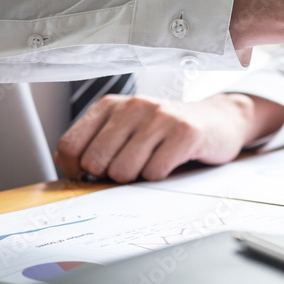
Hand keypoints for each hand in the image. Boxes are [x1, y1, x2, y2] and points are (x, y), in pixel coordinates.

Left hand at [55, 93, 283, 182]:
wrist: (216, 121)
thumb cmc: (166, 132)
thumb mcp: (126, 130)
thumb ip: (96, 144)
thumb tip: (67, 169)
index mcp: (110, 105)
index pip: (70, 145)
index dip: (75, 170)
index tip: (89, 177)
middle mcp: (134, 106)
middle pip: (95, 162)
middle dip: (110, 176)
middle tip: (131, 169)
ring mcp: (160, 117)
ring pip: (124, 171)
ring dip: (137, 178)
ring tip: (152, 163)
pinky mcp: (184, 132)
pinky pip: (155, 172)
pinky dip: (161, 177)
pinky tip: (171, 162)